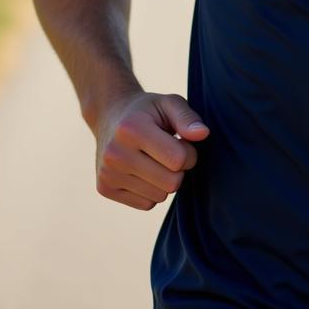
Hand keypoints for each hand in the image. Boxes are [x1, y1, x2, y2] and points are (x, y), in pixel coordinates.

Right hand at [94, 92, 209, 210]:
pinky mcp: (105, 189)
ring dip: (166, 181)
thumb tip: (203, 134)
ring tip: (156, 159)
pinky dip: (152, 191)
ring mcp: (107, 174)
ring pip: (160, 196)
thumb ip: (187, 117)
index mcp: (132, 129)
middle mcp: (114, 154)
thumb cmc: (148, 110)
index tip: (181, 141)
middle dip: (179, 169)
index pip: (178, 159)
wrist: (110, 117)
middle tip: (170, 153)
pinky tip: (143, 170)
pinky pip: (146, 204)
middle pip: (171, 183)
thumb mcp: (169, 103)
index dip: (189, 152)